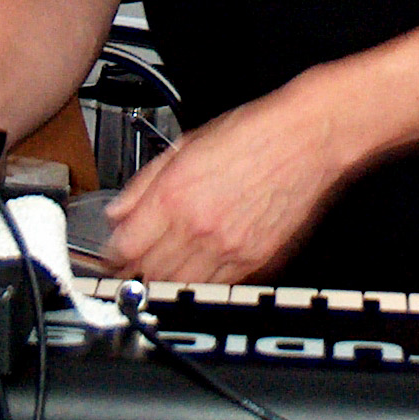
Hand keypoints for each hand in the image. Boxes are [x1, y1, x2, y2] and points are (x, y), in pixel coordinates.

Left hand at [103, 84, 346, 283]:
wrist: (308, 137)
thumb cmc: (254, 132)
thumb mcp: (187, 143)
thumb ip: (145, 182)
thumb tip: (119, 211)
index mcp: (176, 194)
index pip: (125, 245)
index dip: (111, 254)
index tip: (110, 254)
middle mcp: (199, 226)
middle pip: (148, 272)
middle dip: (133, 272)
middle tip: (129, 267)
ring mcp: (228, 247)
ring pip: (179, 286)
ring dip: (163, 283)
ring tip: (158, 272)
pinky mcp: (254, 260)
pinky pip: (215, 286)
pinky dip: (198, 284)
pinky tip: (194, 269)